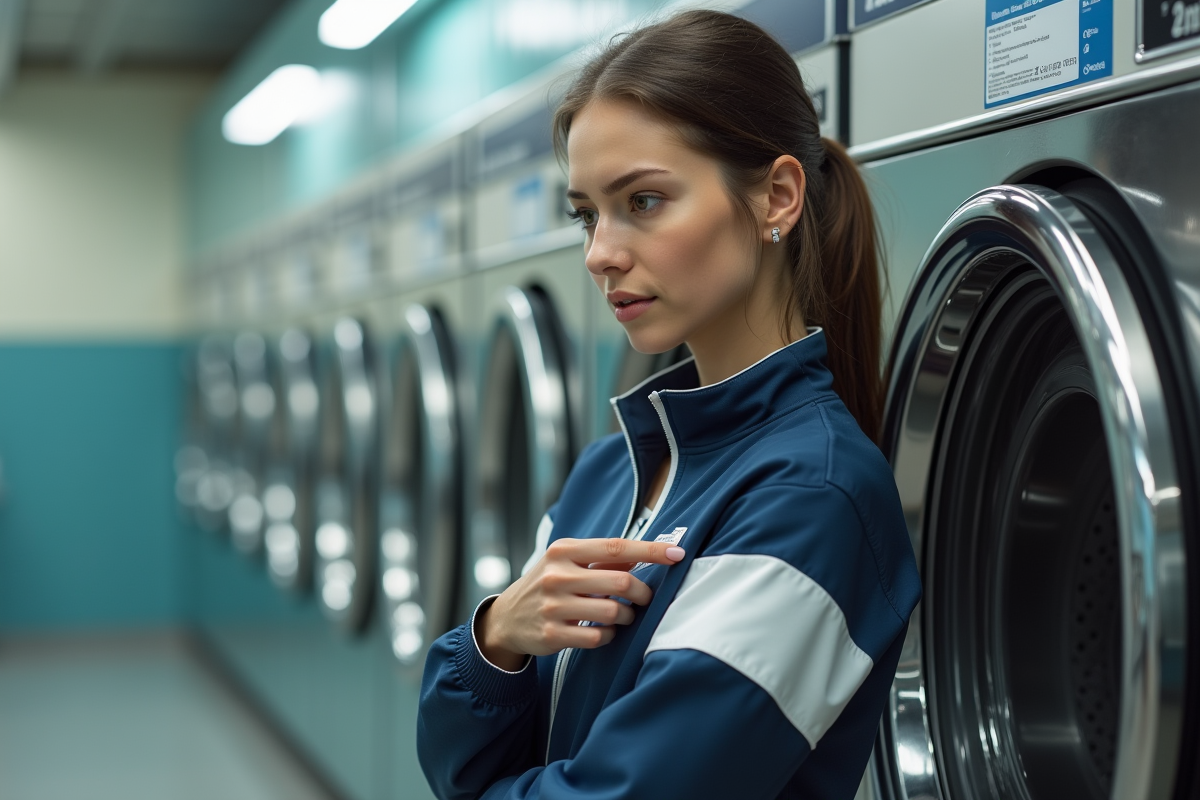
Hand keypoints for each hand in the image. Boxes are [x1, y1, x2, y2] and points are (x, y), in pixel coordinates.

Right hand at [476, 538, 685, 670]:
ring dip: (627, 616)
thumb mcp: (567, 563)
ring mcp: (553, 606)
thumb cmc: (547, 584)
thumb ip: (603, 559)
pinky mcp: (552, 635)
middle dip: (642, 592)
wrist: (506, 618)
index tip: (677, 553)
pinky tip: (603, 631)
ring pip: (613, 612)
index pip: (616, 546)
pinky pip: (598, 637)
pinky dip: (609, 635)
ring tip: (623, 615)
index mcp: (564, 551)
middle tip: (644, 598)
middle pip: (621, 582)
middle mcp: (556, 576)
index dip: (651, 551)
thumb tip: (644, 555)